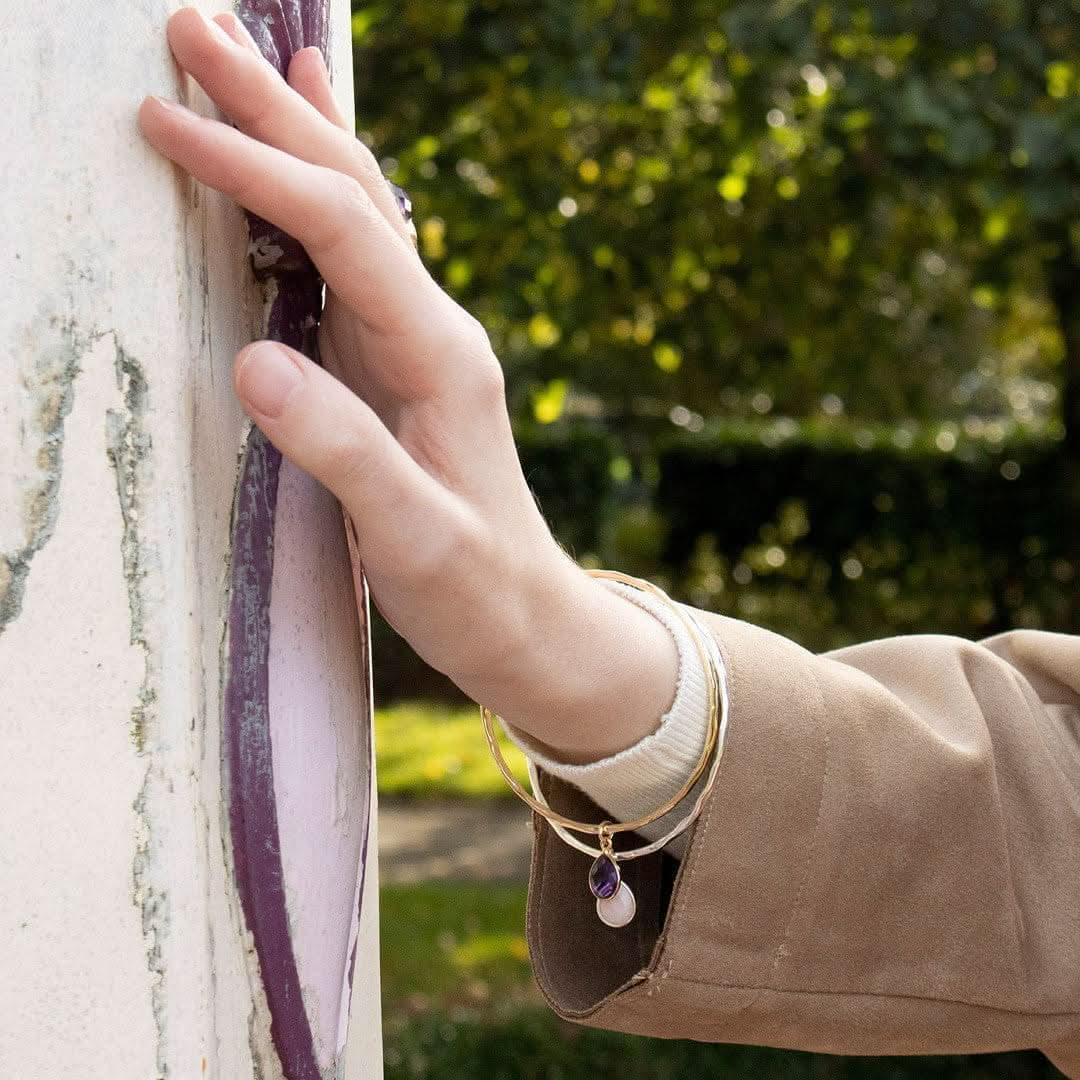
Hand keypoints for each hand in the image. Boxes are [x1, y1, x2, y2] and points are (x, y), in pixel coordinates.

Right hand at [137, 7, 678, 760]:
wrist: (530, 615)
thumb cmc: (478, 586)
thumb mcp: (415, 537)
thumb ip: (343, 453)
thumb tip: (253, 360)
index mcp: (439, 355)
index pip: (342, 231)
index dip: (257, 171)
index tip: (168, 121)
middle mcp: (433, 329)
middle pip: (353, 191)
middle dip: (273, 108)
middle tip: (194, 23)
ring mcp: (418, 342)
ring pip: (354, 211)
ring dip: (294, 131)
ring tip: (243, 55)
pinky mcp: (399, 365)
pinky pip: (358, 259)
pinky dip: (326, 191)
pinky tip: (318, 150)